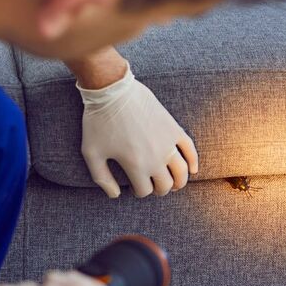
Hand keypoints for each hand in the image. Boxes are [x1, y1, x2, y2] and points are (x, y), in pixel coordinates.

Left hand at [78, 63, 198, 198]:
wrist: (113, 91)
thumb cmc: (99, 122)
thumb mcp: (91, 153)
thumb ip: (102, 178)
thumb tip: (115, 195)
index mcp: (136, 166)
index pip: (145, 190)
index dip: (139, 192)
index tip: (134, 187)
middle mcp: (156, 158)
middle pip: (165, 185)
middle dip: (159, 189)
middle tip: (152, 186)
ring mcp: (168, 143)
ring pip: (182, 172)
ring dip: (179, 182)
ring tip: (174, 184)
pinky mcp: (173, 128)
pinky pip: (190, 149)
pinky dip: (194, 162)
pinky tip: (193, 169)